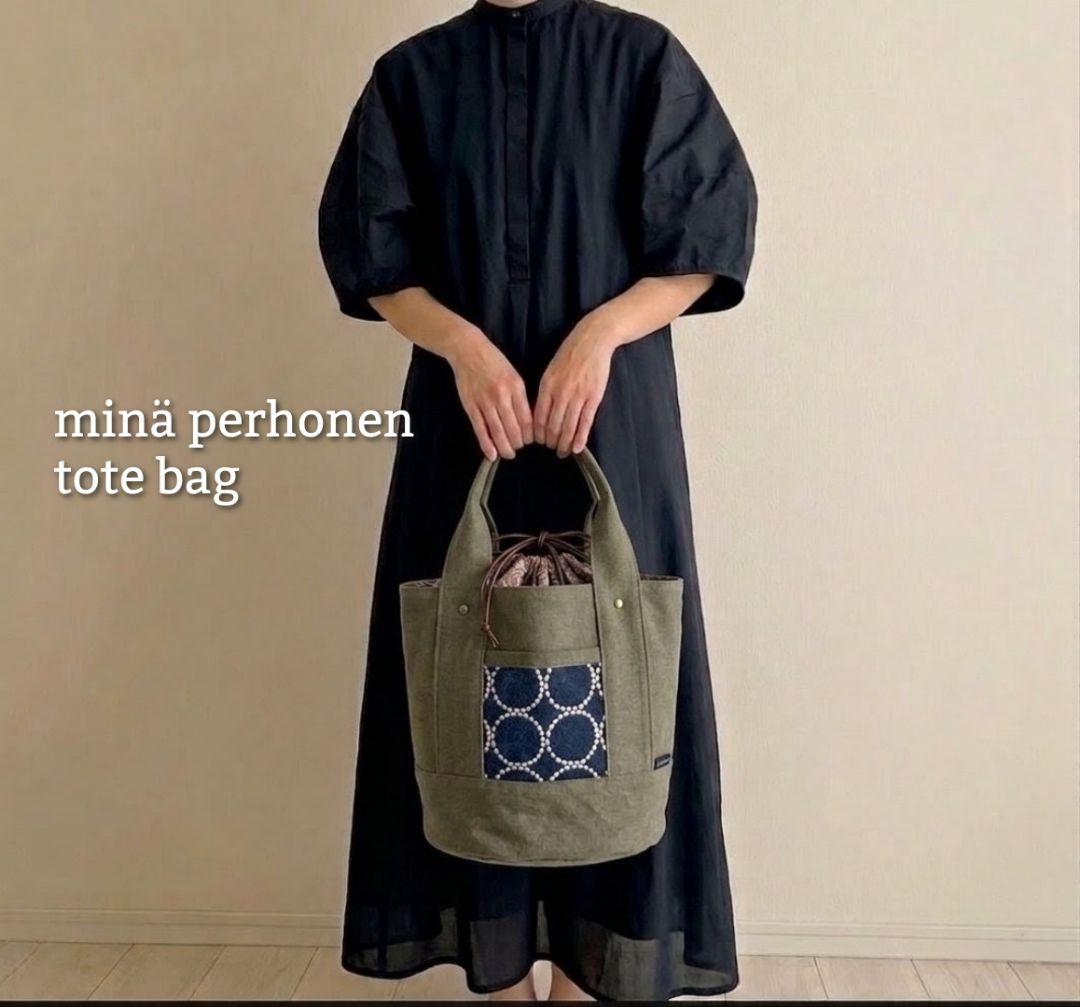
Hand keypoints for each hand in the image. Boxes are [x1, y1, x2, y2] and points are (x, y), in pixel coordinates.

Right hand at [446, 327, 532, 460]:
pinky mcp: (470, 406)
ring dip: (505, 447)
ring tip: (508, 454)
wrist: (468, 350)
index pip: (527, 419)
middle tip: (518, 448)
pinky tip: (492, 454)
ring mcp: (485, 401)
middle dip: (518, 443)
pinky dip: (486, 444)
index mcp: (516, 387)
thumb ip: (521, 397)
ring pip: (498, 432)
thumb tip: (528, 421)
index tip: (530, 441)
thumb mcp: (514, 375)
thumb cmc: (494, 362)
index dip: (530, 435)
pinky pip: (480, 429)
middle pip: (514, 428)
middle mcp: (502, 396)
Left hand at [534, 316, 615, 456]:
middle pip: (552, 425)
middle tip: (552, 449)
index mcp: (547, 386)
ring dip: (565, 443)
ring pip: (568, 427)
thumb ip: (545, 391)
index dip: (537, 433)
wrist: (592, 340)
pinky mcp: (594, 398)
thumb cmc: (570, 354)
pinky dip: (580, 438)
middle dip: (551, 441)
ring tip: (563, 452)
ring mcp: (578, 396)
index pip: (538, 417)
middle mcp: (561, 393)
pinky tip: (578, 448)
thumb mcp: (550, 370)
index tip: (538, 442)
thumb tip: (539, 412)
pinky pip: (585, 422)